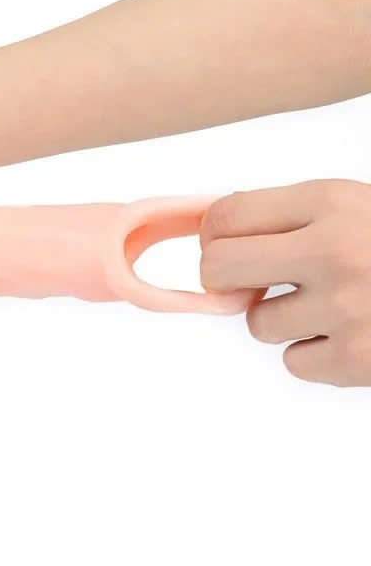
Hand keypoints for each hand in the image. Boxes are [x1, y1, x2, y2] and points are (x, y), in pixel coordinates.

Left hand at [200, 180, 370, 386]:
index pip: (224, 217)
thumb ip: (286, 216)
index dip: (214, 234)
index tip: (223, 243)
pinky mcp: (359, 361)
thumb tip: (209, 234)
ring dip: (283, 318)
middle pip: (217, 269)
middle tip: (248, 280)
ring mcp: (347, 310)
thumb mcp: (351, 206)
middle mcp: (333, 252)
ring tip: (332, 305)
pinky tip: (351, 334)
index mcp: (331, 203)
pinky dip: (315, 354)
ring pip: (258, 324)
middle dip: (224, 277)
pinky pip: (294, 362)